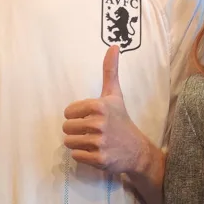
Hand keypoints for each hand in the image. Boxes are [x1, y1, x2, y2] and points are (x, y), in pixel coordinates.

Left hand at [63, 47, 151, 177]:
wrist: (137, 150)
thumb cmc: (121, 121)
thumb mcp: (115, 95)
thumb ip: (110, 71)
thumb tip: (114, 45)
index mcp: (99, 106)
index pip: (68, 112)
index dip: (76, 116)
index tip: (89, 118)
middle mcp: (99, 123)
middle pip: (67, 128)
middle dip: (76, 131)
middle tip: (91, 132)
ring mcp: (99, 142)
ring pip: (69, 142)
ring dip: (78, 143)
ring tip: (92, 142)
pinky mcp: (99, 159)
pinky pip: (76, 156)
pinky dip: (83, 156)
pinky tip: (95, 152)